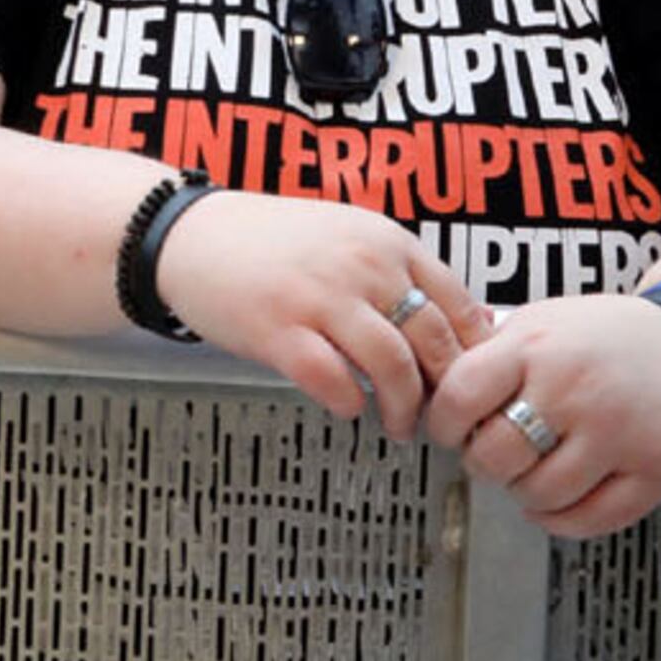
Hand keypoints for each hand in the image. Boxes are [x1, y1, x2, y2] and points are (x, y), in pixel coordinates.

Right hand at [153, 189, 488, 436]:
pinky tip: (347, 408)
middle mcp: (361, 265)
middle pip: (433, 342)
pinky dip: (350, 404)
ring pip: (392, 368)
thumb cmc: (267, 243)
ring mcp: (319, 297)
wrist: (189, 235)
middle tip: (439, 417)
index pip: (458, 305)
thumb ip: (395, 271)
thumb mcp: (346, 234)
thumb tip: (450, 328)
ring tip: (397, 426)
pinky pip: (334, 382)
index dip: (471, 355)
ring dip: (402, 409)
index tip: (469, 384)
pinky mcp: (278, 330)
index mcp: (386, 241)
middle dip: (443, 392)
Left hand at [427, 292, 660, 538]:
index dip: (443, 424)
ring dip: (523, 493)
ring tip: (530, 473)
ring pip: (540, 494)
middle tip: (492, 455)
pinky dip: (560, 520)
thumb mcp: (542, 320)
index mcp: (537, 347)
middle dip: (483, 463)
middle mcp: (575, 390)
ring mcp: (618, 434)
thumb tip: (430, 385)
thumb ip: (489, 352)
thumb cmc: (611, 335)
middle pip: (495, 456)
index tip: (450, 430)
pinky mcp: (654, 472)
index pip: (458, 398)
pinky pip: (590, 520)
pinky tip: (555, 502)